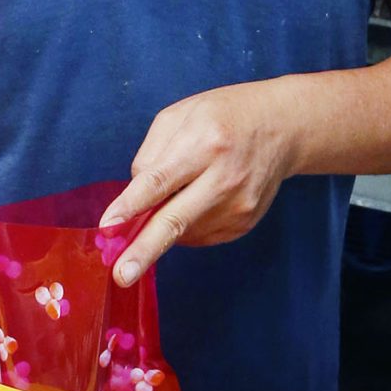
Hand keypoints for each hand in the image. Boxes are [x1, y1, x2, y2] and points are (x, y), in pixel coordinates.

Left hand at [98, 83, 295, 283]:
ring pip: (181, 231)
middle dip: (144, 250)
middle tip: (122, 275)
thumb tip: (133, 199)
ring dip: (164, 224)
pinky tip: (197, 198)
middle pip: (175, 221)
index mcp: (204, 143)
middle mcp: (224, 178)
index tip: (108, 227)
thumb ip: (150, 155)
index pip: (160, 181)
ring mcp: (238, 206)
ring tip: (181, 190)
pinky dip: (185, 225)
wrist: (283, 128)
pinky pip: (198, 235)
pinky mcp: (243, 224)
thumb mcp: (180, 116)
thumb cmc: (223, 116)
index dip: (131, 205)